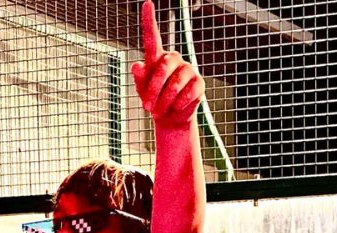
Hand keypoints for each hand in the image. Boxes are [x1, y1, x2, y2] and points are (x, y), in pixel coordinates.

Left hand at [131, 0, 204, 128]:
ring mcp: (188, 70)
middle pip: (163, 67)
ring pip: (175, 83)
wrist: (170, 118)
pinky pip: (188, 92)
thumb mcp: (142, 91)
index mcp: (157, 58)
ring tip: (158, 112)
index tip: (146, 3)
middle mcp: (174, 60)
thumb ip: (140, 79)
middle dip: (153, 88)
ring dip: (164, 100)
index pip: (152, 38)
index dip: (149, 20)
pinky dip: (178, 104)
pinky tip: (175, 108)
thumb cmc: (154, 101)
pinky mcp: (199, 83)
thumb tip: (137, 66)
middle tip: (147, 107)